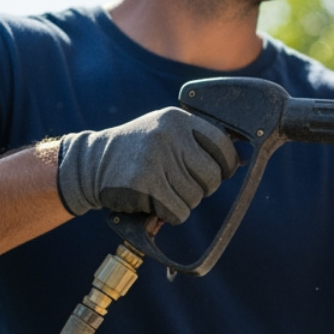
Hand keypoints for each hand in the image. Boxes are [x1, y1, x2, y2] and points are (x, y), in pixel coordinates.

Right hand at [56, 107, 238, 224]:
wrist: (89, 163)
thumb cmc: (138, 151)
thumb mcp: (166, 133)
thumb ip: (199, 142)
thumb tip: (244, 159)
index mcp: (178, 119)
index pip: (223, 145)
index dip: (226, 164)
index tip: (217, 172)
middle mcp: (168, 135)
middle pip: (212, 176)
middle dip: (202, 187)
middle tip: (181, 184)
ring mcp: (154, 158)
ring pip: (195, 196)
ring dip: (183, 202)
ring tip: (162, 190)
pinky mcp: (143, 183)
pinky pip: (178, 211)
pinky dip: (171, 215)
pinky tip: (154, 203)